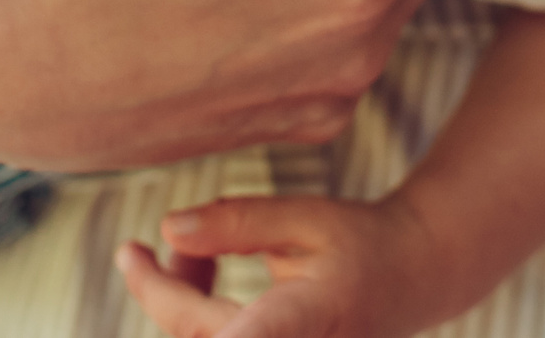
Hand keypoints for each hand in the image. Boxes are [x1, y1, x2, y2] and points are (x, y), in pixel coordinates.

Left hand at [116, 195, 451, 337]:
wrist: (412, 279)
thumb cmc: (361, 243)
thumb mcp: (304, 218)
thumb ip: (236, 223)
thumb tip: (168, 229)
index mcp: (308, 317)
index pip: (253, 337)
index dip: (227, 335)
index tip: (200, 316)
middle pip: (199, 334)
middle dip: (158, 292)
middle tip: (132, 249)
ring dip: (177, 303)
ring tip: (187, 251)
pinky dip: (198, 316)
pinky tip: (201, 274)